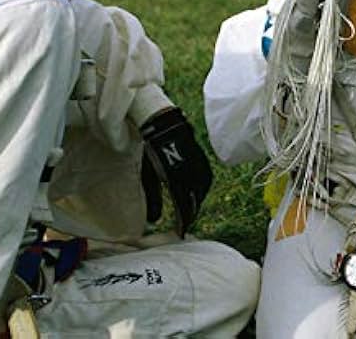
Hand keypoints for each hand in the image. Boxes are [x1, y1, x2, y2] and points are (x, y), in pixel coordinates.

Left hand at [140, 107, 212, 236]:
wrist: (163, 124)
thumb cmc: (152, 150)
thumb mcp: (150, 176)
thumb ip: (154, 198)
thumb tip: (153, 220)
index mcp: (177, 179)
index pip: (184, 206)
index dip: (184, 221)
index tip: (181, 232)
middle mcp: (192, 173)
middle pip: (195, 200)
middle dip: (191, 213)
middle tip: (185, 224)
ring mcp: (199, 165)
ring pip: (201, 190)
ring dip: (196, 201)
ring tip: (191, 210)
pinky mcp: (202, 158)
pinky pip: (205, 179)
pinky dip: (201, 189)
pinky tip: (196, 193)